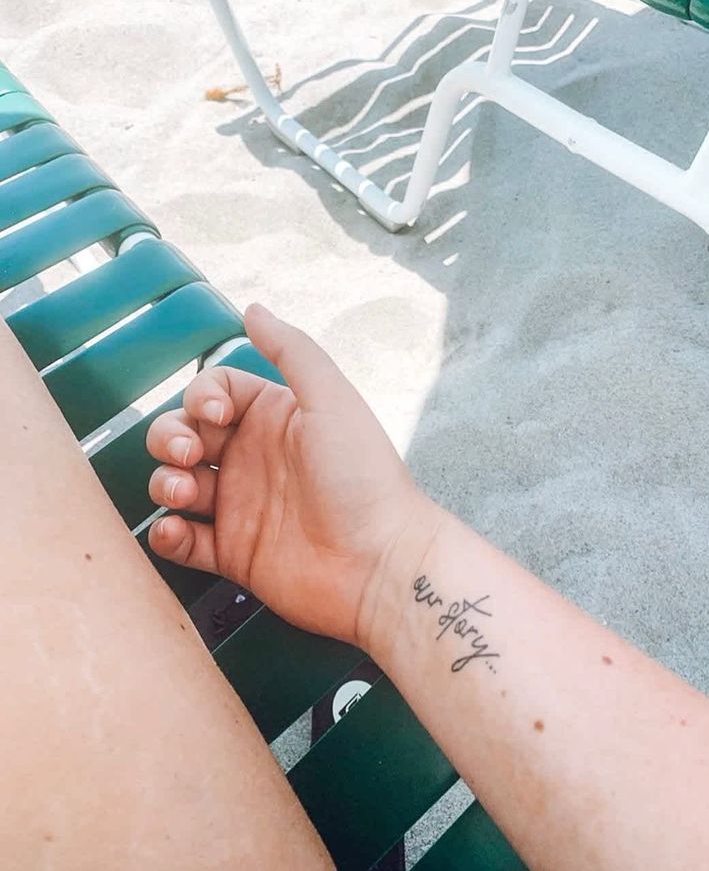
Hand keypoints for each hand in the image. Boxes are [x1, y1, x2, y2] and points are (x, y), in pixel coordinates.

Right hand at [146, 304, 432, 647]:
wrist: (380, 562)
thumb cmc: (361, 475)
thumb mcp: (332, 399)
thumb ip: (292, 351)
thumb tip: (252, 308)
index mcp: (273, 418)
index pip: (212, 391)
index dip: (200, 397)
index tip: (215, 415)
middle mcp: (251, 458)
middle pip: (183, 434)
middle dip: (169, 438)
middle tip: (191, 456)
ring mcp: (239, 507)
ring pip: (175, 484)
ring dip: (164, 482)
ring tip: (185, 492)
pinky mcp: (233, 554)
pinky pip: (182, 541)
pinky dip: (168, 534)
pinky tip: (178, 529)